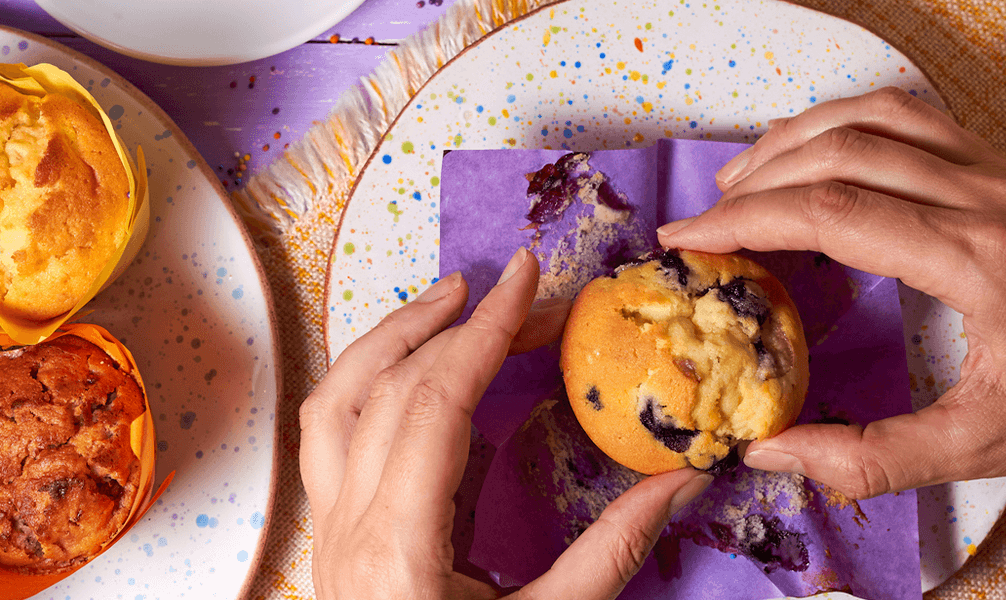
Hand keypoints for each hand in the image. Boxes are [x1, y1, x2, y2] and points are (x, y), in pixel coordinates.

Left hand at [300, 248, 712, 599]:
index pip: (434, 404)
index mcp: (397, 548)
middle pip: (383, 389)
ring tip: (446, 302)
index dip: (484, 331)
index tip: (524, 279)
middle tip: (510, 288)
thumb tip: (680, 483)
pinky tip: (412, 372)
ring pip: (333, 402)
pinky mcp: (327, 537)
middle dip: (451, 324)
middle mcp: (343, 529)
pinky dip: (368, 384)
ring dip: (389, 340)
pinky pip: (330, 436)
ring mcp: (325, 531)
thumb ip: (610, 553)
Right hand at [657, 86, 1005, 498]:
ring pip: (874, 117)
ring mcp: (1002, 172)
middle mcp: (990, 198)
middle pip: (841, 154)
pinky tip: (812, 155)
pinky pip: (910, 117)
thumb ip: (875, 456)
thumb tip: (771, 452)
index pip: (831, 212)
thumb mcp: (989, 446)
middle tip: (703, 221)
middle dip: (755, 182)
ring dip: (793, 141)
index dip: (744, 221)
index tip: (686, 240)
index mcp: (981, 262)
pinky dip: (843, 124)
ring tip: (740, 181)